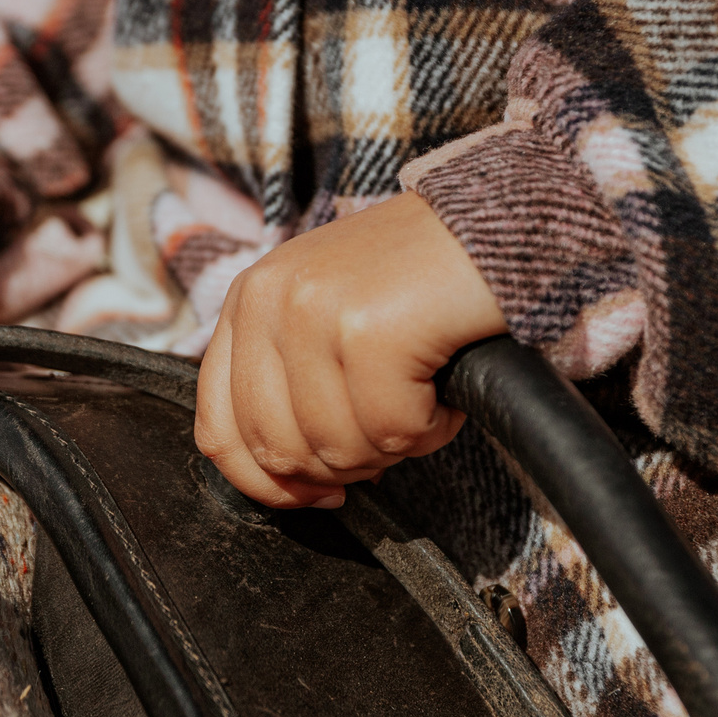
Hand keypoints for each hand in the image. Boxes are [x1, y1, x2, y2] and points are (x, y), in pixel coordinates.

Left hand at [196, 193, 506, 507]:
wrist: (497, 222)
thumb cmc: (420, 279)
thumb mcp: (329, 314)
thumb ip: (289, 383)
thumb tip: (289, 482)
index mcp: (249, 301)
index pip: (219, 429)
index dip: (266, 484)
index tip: (316, 494)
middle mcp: (270, 300)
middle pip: (277, 450)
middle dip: (342, 467)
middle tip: (390, 435)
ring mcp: (316, 313)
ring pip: (338, 448)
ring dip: (395, 444)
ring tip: (424, 398)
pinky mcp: (371, 330)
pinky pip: (394, 431)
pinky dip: (433, 427)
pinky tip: (445, 391)